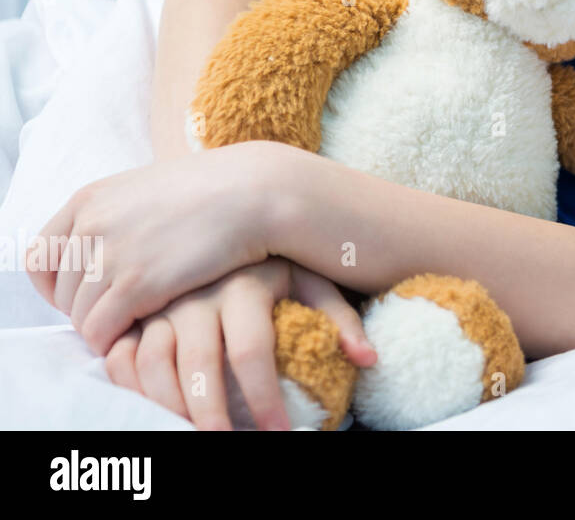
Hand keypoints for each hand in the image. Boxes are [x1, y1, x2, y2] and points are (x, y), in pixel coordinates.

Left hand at [26, 140, 300, 355]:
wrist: (255, 192)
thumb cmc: (215, 191)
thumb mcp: (149, 191)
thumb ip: (117, 216)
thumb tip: (106, 248)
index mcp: (89, 198)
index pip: (41, 255)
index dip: (57, 283)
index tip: (85, 293)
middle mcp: (90, 224)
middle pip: (59, 290)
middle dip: (85, 308)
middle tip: (122, 313)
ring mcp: (110, 254)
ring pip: (79, 315)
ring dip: (104, 327)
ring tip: (139, 325)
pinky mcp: (135, 284)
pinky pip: (100, 331)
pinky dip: (115, 340)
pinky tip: (145, 333)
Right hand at [103, 258, 376, 430]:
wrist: (232, 212)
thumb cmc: (277, 261)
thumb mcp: (311, 278)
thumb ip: (340, 318)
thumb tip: (369, 359)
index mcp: (244, 286)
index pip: (252, 351)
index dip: (263, 398)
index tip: (279, 433)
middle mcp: (197, 292)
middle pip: (197, 364)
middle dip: (211, 414)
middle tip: (225, 445)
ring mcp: (160, 301)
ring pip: (152, 363)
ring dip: (169, 407)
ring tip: (190, 433)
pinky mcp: (135, 309)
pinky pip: (121, 354)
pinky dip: (130, 386)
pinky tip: (155, 407)